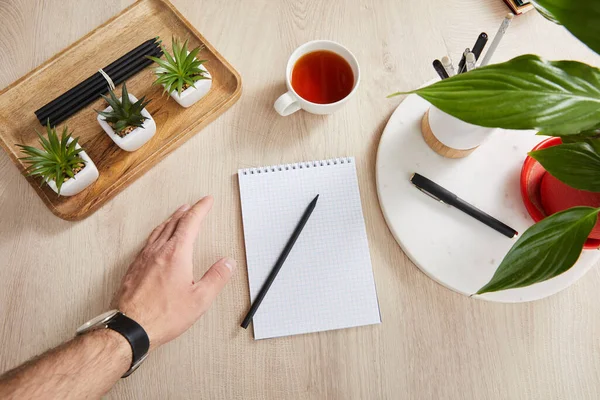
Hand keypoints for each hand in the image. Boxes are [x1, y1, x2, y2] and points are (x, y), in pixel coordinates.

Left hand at [113, 196, 235, 349]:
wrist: (130, 327)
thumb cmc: (162, 316)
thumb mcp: (199, 299)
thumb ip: (216, 278)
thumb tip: (227, 263)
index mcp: (176, 254)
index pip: (190, 223)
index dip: (200, 209)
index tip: (206, 201)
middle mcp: (158, 251)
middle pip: (173, 223)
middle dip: (186, 211)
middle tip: (194, 205)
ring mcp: (143, 258)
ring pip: (159, 230)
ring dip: (171, 219)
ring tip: (177, 216)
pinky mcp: (134, 267)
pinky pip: (148, 241)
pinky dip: (158, 233)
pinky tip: (157, 239)